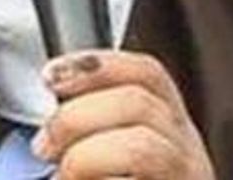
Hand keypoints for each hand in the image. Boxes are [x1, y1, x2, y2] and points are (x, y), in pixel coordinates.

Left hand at [32, 50, 214, 178]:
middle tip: (44, 145)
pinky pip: (139, 178)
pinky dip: (100, 178)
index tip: (52, 77)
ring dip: (87, 156)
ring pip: (142, 145)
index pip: (147, 74)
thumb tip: (52, 91)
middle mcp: (188, 154)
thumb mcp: (110, 155)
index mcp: (170, 130)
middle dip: (78, 116)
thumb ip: (93, 126)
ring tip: (66, 177)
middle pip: (139, 103)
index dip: (98, 64)